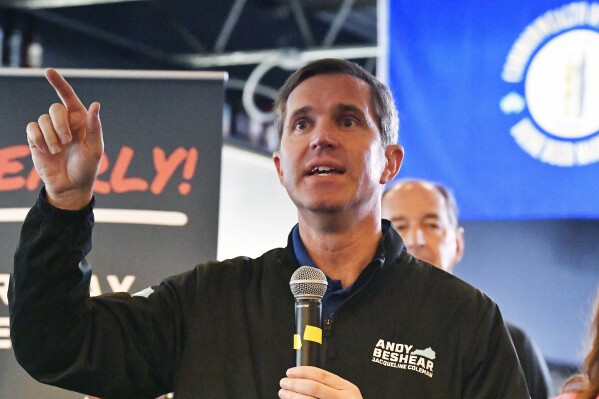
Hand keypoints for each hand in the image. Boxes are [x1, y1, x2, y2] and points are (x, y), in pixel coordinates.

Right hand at [26, 68, 103, 209]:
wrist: (70, 186)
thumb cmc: (86, 167)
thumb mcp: (95, 148)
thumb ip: (95, 126)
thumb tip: (95, 104)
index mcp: (81, 120)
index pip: (69, 97)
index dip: (59, 83)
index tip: (49, 71)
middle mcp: (64, 122)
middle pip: (55, 108)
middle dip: (60, 124)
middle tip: (67, 142)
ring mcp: (49, 130)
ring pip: (43, 119)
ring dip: (50, 136)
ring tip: (57, 151)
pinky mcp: (36, 139)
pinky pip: (31, 128)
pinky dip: (37, 138)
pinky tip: (44, 150)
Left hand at [279, 366, 361, 398]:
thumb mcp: (345, 394)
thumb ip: (330, 386)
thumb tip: (304, 379)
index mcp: (347, 388)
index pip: (321, 374)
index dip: (302, 372)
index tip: (291, 372)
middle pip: (313, 386)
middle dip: (295, 383)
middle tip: (284, 382)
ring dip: (292, 396)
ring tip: (284, 393)